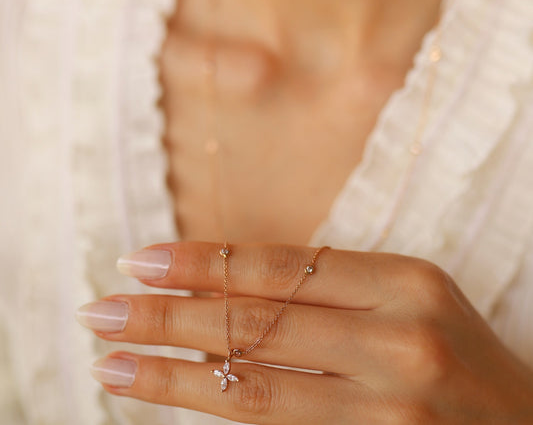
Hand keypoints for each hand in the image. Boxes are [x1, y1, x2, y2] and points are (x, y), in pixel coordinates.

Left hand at [76, 241, 532, 423]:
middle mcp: (400, 342)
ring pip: (253, 389)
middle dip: (168, 315)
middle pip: (256, 324)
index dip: (202, 263)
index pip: (278, 266)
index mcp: (406, 283)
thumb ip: (327, 290)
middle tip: (102, 308)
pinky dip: (216, 415)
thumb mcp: (403, 300)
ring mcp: (390, 412)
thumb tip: (224, 283)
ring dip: (171, 375)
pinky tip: (173, 399)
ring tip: (113, 361)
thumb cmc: (456, 359)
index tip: (140, 260)